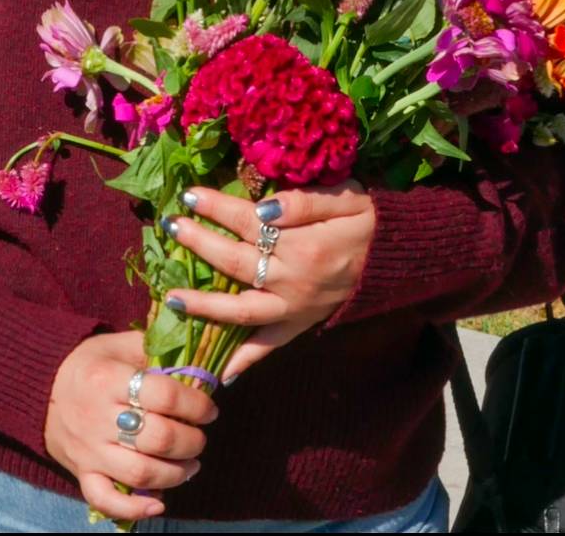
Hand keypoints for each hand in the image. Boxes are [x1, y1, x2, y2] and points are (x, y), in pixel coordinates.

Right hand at [44, 330, 218, 523]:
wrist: (40, 387)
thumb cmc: (89, 363)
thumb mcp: (117, 344)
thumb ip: (153, 349)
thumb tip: (194, 361)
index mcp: (109, 379)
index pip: (164, 396)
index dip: (195, 405)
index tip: (209, 409)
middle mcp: (98, 416)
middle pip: (158, 437)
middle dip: (191, 441)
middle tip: (201, 437)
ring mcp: (89, 449)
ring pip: (140, 472)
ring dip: (175, 473)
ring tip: (191, 465)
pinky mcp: (81, 473)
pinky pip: (105, 500)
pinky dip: (134, 508)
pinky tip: (159, 503)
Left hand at [163, 180, 374, 379]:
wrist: (394, 260)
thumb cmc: (365, 221)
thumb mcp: (345, 198)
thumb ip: (304, 202)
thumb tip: (264, 207)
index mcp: (303, 245)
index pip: (248, 222)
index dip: (216, 207)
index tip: (188, 195)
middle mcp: (294, 281)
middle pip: (235, 262)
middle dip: (199, 244)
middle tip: (170, 227)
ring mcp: (294, 309)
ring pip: (240, 311)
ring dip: (203, 306)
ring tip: (171, 298)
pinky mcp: (298, 325)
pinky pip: (267, 347)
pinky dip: (243, 360)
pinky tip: (217, 370)